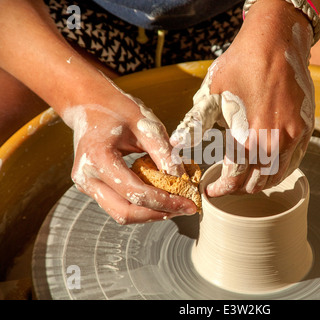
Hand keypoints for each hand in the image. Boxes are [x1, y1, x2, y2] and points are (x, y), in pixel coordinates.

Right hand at [64, 83, 196, 223]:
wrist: (88, 102)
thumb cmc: (117, 108)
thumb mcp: (146, 125)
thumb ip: (165, 154)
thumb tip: (183, 180)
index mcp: (97, 157)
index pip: (135, 192)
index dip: (165, 202)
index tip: (188, 203)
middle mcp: (86, 177)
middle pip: (126, 212)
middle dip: (158, 213)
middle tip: (184, 207)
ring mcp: (86, 184)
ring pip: (121, 213)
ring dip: (150, 212)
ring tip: (175, 203)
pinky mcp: (92, 187)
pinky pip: (118, 204)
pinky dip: (141, 205)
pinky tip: (160, 196)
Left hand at [170, 0, 315, 195]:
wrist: (276, 40)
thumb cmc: (242, 65)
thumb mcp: (213, 94)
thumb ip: (197, 124)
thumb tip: (176, 145)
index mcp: (249, 136)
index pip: (235, 178)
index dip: (222, 189)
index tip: (212, 191)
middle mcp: (275, 141)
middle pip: (258, 182)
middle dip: (240, 188)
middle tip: (229, 184)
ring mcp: (294, 136)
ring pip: (278, 175)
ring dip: (260, 181)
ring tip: (247, 177)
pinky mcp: (306, 128)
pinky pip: (295, 161)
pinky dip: (279, 169)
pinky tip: (269, 163)